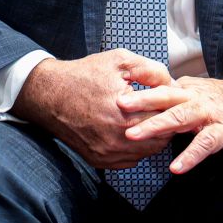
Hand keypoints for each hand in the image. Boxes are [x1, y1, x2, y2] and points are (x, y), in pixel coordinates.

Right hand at [12, 50, 176, 169]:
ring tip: (148, 119)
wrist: (49, 95)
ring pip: (147, 152)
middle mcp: (116, 139)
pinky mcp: (100, 160)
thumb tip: (173, 84)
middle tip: (162, 110)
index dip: (172, 107)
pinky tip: (131, 130)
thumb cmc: (83, 75)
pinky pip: (130, 159)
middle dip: (165, 124)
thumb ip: (152, 70)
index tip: (172, 100)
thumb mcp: (119, 61)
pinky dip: (136, 147)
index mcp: (124, 114)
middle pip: (160, 138)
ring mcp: (107, 153)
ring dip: (152, 137)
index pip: (166, 118)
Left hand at [119, 74, 222, 173]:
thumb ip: (175, 100)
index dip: (135, 91)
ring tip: (133, 136)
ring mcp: (211, 114)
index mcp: (187, 89)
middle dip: (138, 101)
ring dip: (156, 126)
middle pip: (164, 96)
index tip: (110, 93)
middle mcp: (196, 97)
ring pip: (180, 117)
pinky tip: (176, 168)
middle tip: (114, 104)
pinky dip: (190, 155)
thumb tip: (148, 106)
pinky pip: (206, 144)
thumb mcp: (199, 96)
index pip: (157, 88)